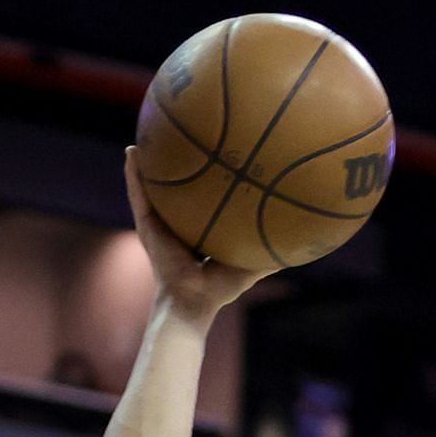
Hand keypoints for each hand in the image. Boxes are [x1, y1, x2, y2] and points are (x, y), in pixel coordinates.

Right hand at [123, 147, 276, 325]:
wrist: (192, 301)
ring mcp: (159, 224)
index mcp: (198, 231)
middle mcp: (177, 224)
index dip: (205, 182)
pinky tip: (132, 153)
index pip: (201, 202)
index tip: (213, 155)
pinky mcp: (146, 226)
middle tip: (180, 138)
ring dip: (148, 163)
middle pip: (175, 190)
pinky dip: (133, 174)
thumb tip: (303, 245)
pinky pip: (138, 195)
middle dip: (175, 167)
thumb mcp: (250, 265)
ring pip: (151, 187)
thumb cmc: (220, 288)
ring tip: (145, 135)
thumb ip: (271, 254)